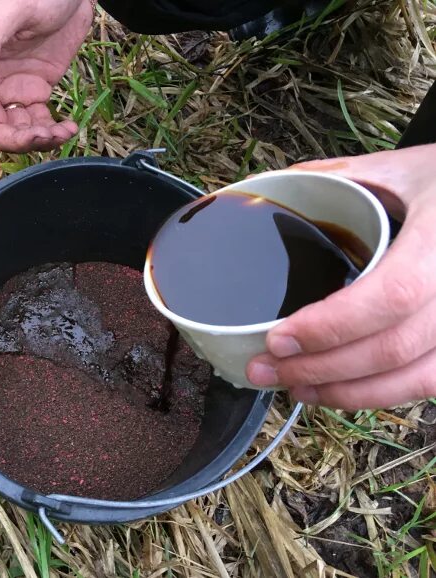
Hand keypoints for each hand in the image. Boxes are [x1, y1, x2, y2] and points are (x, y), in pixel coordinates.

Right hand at [0, 0, 92, 172]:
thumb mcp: (10, 9)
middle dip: (15, 142)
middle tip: (44, 136)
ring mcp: (12, 89)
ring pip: (15, 131)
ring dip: (37, 140)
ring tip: (62, 132)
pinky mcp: (35, 90)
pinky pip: (37, 122)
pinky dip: (52, 131)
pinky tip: (70, 126)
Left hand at [246, 144, 435, 409]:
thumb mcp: (408, 167)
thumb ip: (343, 175)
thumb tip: (274, 186)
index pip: (391, 295)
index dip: (332, 326)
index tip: (278, 338)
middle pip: (396, 347)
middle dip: (323, 368)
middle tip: (266, 370)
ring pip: (419, 377)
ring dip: (350, 392)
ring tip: (296, 388)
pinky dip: (386, 393)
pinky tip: (344, 390)